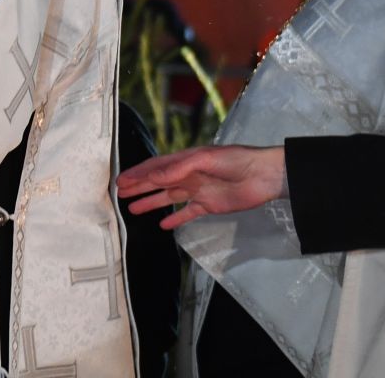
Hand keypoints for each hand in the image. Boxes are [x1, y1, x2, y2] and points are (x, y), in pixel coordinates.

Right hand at [117, 145, 287, 230]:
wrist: (264, 176)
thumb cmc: (235, 161)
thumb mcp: (204, 159)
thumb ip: (178, 168)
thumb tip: (153, 177)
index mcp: (184, 161)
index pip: (155, 168)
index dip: (137, 174)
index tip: (121, 181)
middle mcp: (188, 175)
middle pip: (157, 182)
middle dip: (139, 187)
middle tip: (120, 194)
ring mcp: (197, 191)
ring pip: (168, 198)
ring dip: (151, 202)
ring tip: (133, 209)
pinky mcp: (209, 206)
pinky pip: (187, 213)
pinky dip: (175, 219)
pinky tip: (163, 225)